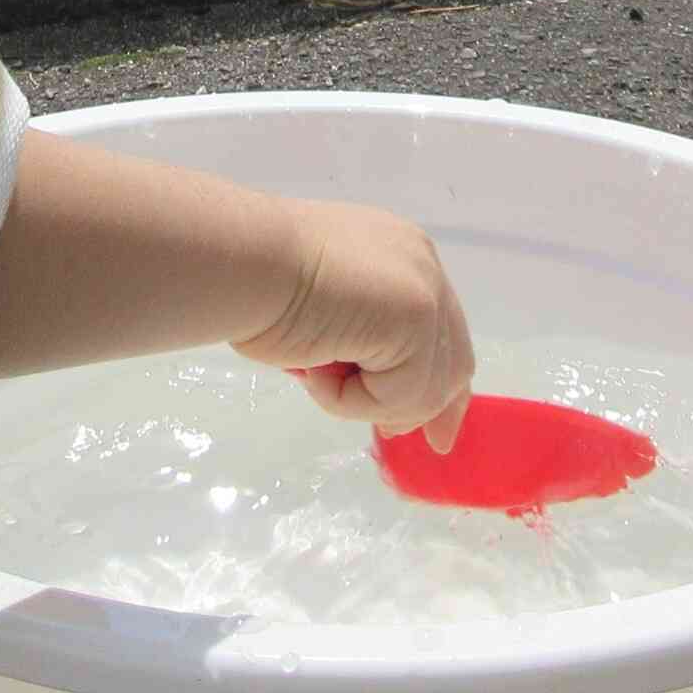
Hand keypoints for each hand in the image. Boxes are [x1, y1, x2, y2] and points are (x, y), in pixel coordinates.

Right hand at [234, 199, 476, 453]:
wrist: (240, 261)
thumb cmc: (258, 282)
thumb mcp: (323, 315)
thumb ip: (358, 340)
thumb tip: (375, 389)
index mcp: (398, 255)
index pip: (439, 330)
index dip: (437, 383)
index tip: (431, 430)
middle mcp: (421, 265)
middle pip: (452, 359)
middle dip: (431, 409)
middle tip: (394, 436)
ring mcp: (424, 290)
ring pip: (423, 388)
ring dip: (363, 401)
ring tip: (312, 372)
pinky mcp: (416, 318)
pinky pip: (399, 395)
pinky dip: (351, 400)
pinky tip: (314, 368)